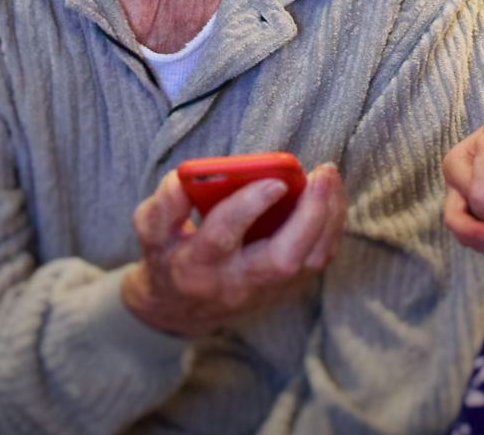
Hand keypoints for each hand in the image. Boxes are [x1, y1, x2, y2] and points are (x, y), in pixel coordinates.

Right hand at [122, 162, 346, 337]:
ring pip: (309, 262)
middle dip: (308, 215)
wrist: (180, 309)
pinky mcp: (286, 290)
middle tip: (322, 173)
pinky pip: (318, 261)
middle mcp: (235, 282)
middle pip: (282, 259)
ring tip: (330, 177)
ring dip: (328, 218)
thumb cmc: (169, 256)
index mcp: (197, 265)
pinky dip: (330, 227)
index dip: (248, 207)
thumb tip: (183, 176)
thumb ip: (163, 204)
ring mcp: (266, 291)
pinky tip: (330, 196)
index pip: (222, 237)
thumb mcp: (152, 231)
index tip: (273, 180)